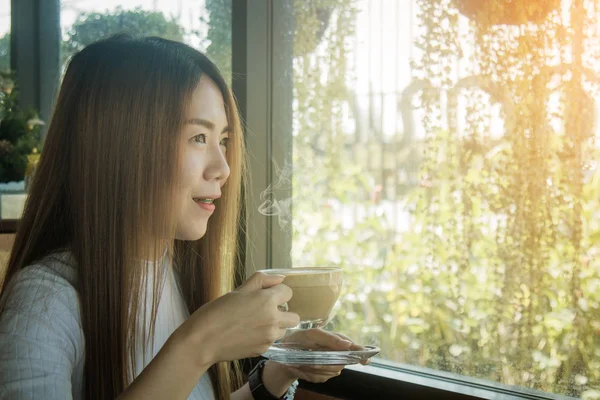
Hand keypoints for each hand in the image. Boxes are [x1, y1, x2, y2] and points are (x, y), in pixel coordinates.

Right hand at [175, 272, 300, 366]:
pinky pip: (271, 342)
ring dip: (275, 326)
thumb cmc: (217, 311)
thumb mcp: (238, 290)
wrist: (203, 340)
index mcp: (267, 300)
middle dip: (283, 312)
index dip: (277, 292)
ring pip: (284, 330)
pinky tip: (248, 335)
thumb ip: (262, 281)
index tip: (266, 295)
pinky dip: (264, 338)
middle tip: (266, 311)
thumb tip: (280, 278)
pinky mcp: (263, 350)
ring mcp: (269, 337)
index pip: (288, 292)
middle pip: (294, 316)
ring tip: (255, 324)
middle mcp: (273, 319)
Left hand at [268, 329, 367, 384]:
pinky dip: (308, 373)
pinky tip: (300, 367)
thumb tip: (348, 344)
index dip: (362, 354)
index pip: (354, 348)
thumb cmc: (298, 339)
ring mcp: (330, 367)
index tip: (366, 359)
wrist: (283, 354)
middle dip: (324, 363)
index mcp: (337, 341)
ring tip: (301, 361)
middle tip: (309, 360)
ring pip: (329, 372)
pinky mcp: (322, 377)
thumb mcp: (311, 334)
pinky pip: (319, 378)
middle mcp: (337, 355)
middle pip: (340, 364)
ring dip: (313, 368)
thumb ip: (330, 338)